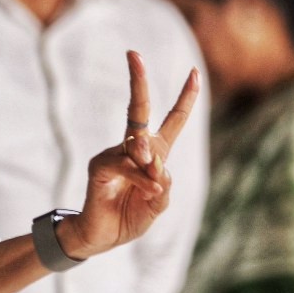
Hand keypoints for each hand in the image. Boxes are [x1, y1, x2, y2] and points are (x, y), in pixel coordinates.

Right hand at [62, 51, 199, 257]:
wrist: (102, 238)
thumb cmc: (130, 218)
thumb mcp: (158, 204)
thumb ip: (163, 185)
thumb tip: (156, 165)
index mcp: (154, 154)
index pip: (172, 120)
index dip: (185, 98)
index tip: (194, 73)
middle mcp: (132, 148)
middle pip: (138, 108)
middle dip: (138, 80)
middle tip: (133, 54)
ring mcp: (114, 155)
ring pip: (138, 145)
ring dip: (150, 161)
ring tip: (154, 184)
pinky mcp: (99, 167)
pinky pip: (125, 164)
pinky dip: (141, 177)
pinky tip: (149, 189)